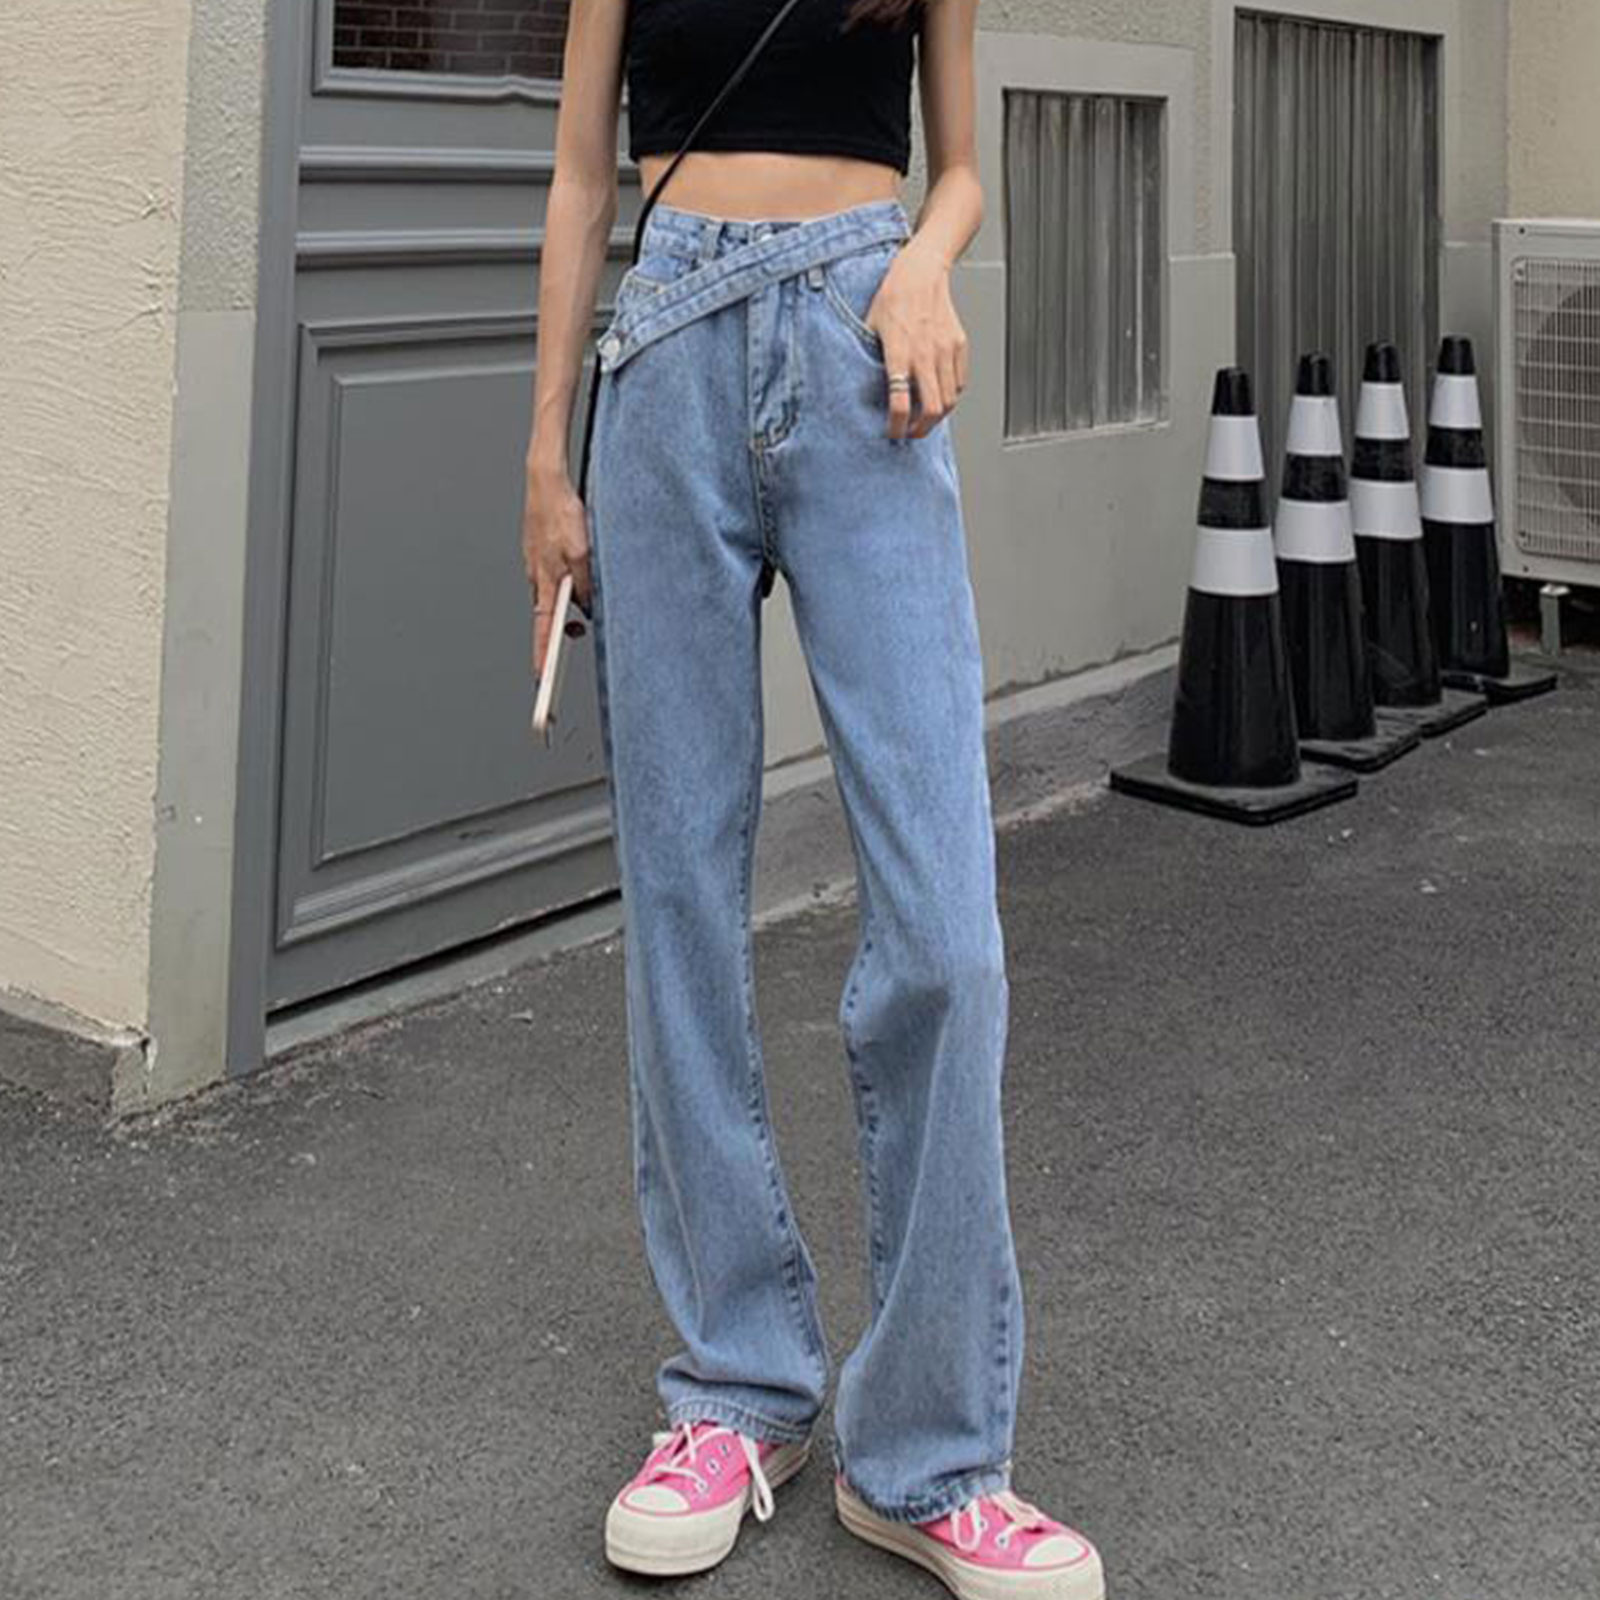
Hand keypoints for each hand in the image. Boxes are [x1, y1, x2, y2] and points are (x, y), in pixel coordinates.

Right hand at [522, 458, 593, 680]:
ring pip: (555, 596)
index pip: (542, 630)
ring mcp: (538, 567)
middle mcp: (537, 579)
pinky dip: (567, 584)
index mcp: (545, 582)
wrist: (546, 483)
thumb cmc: (561, 513)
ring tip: (587, 596)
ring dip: (569, 603)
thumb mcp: (582, 552)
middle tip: (574, 640)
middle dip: (561, 631)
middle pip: (549, 617)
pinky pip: (556, 578)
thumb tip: (588, 608)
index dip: (543, 657)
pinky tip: (579, 572)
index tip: (543, 679)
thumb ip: (586, 583)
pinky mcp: (541, 556)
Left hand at [863, 234, 970, 440]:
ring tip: (923, 419)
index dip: (896, 425)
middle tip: (910, 433)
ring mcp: (946, 350)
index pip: (899, 402)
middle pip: (930, 409)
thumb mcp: (870, 328)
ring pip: (948, 400)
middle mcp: (925, 354)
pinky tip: (938, 397)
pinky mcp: (959, 346)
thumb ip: (870, 358)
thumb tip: (863, 385)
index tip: (892, 432)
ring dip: (936, 417)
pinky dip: (950, 397)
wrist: (921, 271)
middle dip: (920, 429)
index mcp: (899, 352)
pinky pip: (959, 383)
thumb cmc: (893, 296)